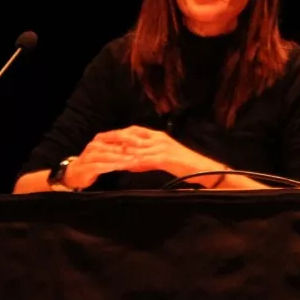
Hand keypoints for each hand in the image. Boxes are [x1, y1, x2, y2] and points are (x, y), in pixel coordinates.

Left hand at [86, 126, 219, 182]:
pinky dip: (130, 161)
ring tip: (103, 154)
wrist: (202, 169)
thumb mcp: (164, 157)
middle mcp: (158, 138)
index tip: (103, 136)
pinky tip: (120, 165)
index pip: (134, 130)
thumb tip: (131, 162)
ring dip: (118, 150)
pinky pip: (143, 159)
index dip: (118, 132)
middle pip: (131, 136)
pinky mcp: (163, 158)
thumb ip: (147, 158)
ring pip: (134, 147)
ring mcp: (161, 147)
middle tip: (97, 142)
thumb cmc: (184, 165)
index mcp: (159, 136)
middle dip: (113, 138)